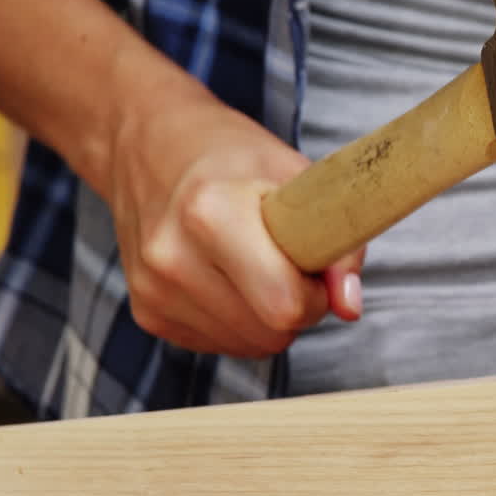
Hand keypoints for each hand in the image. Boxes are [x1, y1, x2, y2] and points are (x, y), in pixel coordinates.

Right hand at [103, 95, 363, 356]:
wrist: (148, 149)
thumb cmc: (234, 159)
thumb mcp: (299, 178)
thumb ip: (338, 244)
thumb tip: (349, 306)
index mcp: (210, 213)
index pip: (285, 304)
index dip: (316, 293)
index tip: (314, 263)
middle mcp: (172, 257)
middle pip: (270, 334)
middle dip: (296, 307)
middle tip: (289, 261)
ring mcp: (152, 290)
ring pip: (249, 346)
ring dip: (268, 318)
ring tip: (256, 264)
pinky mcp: (146, 312)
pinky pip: (222, 344)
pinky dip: (240, 322)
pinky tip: (229, 278)